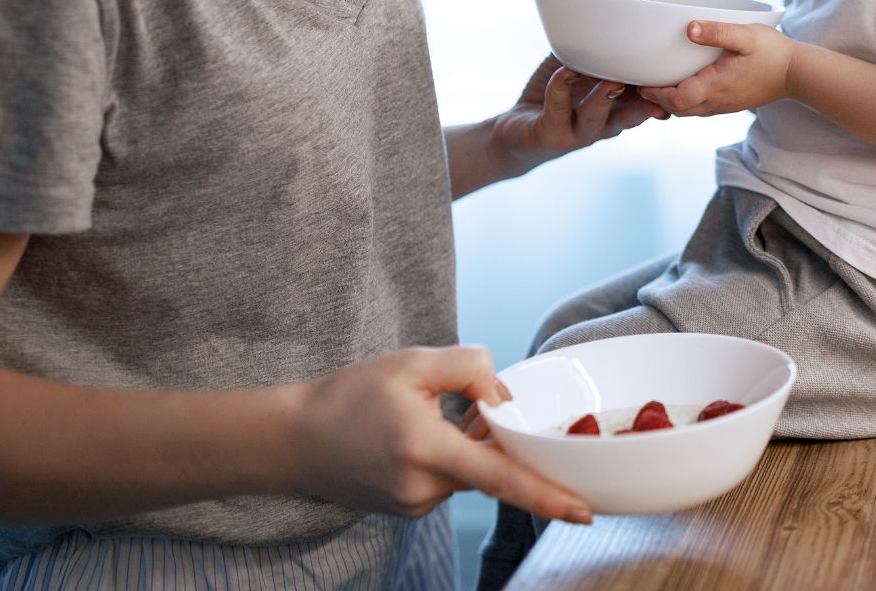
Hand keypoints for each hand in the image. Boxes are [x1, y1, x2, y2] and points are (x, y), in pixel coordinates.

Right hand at [289, 345, 591, 521]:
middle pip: (489, 465)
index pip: (499, 478)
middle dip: (494, 436)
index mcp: (426, 450)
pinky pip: (450, 479)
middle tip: (463, 406)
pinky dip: (451, 455)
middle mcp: (424, 488)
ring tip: (425, 415)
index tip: (584, 513)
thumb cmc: (348, 396)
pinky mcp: (409, 508)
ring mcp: (416, 504)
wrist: (291, 438)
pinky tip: (417, 434)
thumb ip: (469, 368)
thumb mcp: (411, 363)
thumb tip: (504, 396)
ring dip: (470, 443)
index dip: (546, 496)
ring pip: (470, 471)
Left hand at [492, 56, 667, 167]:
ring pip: (600, 113)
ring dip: (606, 95)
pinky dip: (562, 86)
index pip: (651, 93)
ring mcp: (582, 130)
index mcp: (622, 105)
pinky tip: (565, 71)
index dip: (666, 80)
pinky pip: (560, 107)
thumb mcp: (575, 60)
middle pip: (636, 111)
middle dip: (649, 96)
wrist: (518, 134)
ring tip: (612, 80)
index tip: (680, 59)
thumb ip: (587, 30)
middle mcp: (608, 121)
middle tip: (657, 77)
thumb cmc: (555, 94)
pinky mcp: (555, 133)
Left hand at [637, 21, 795, 116]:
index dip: (655, 93)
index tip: (640, 82)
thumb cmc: (773, 53)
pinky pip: (699, 108)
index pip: (677, 100)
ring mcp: (723, 105)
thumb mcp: (746, 36)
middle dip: (657, 99)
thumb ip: (717, 32)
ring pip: (687, 111)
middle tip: (641, 82)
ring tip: (657, 83)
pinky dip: (685, 100)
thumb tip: (689, 29)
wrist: (798, 73)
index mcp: (716, 87)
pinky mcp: (729, 103)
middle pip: (677, 109)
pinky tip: (683, 83)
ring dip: (670, 100)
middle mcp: (716, 102)